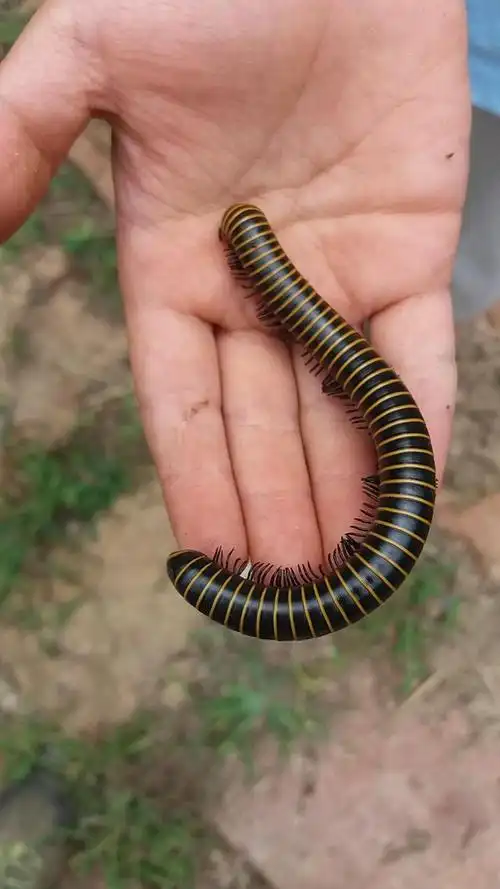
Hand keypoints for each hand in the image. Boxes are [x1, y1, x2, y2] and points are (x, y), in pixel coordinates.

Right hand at [0, 0, 468, 570]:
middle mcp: (254, 285)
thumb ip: (22, 138)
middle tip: (281, 596)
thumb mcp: (90, 56)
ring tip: (335, 580)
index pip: (180, 397)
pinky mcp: (416, 253)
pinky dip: (416, 431)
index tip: (205, 554)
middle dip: (272, 508)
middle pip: (261, 422)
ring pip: (336, 408)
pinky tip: (406, 503)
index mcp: (173, 262)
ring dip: (338, 495)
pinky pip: (417, 359)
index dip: (195, 478)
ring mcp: (339, 274)